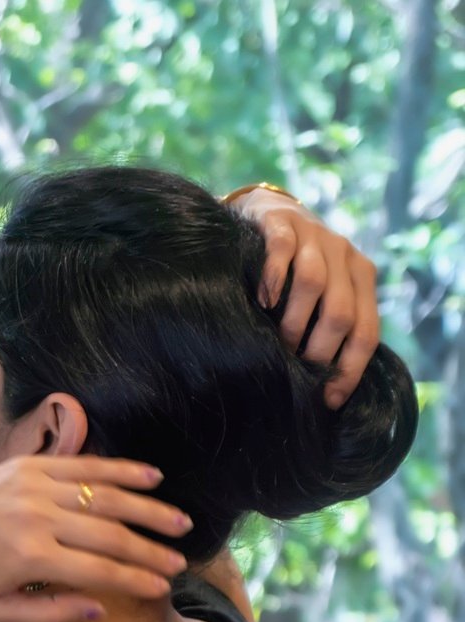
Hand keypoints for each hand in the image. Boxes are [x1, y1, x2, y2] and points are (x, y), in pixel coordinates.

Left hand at [0, 454, 192, 621]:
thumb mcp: (0, 610)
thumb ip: (50, 614)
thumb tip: (100, 608)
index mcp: (31, 559)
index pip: (99, 571)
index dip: (136, 580)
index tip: (164, 587)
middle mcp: (38, 519)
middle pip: (110, 534)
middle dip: (150, 550)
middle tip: (181, 562)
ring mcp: (36, 486)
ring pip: (106, 497)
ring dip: (149, 509)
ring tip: (180, 522)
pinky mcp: (31, 465)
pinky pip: (85, 467)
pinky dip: (121, 471)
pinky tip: (153, 477)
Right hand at [233, 188, 379, 408]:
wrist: (272, 213)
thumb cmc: (295, 270)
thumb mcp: (325, 294)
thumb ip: (332, 325)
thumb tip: (324, 388)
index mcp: (363, 277)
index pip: (367, 331)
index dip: (349, 370)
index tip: (329, 399)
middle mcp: (345, 255)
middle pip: (341, 312)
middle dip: (319, 351)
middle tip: (298, 371)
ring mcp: (315, 236)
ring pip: (313, 283)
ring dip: (294, 323)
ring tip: (280, 343)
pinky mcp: (283, 222)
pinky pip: (282, 251)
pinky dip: (273, 279)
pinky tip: (263, 301)